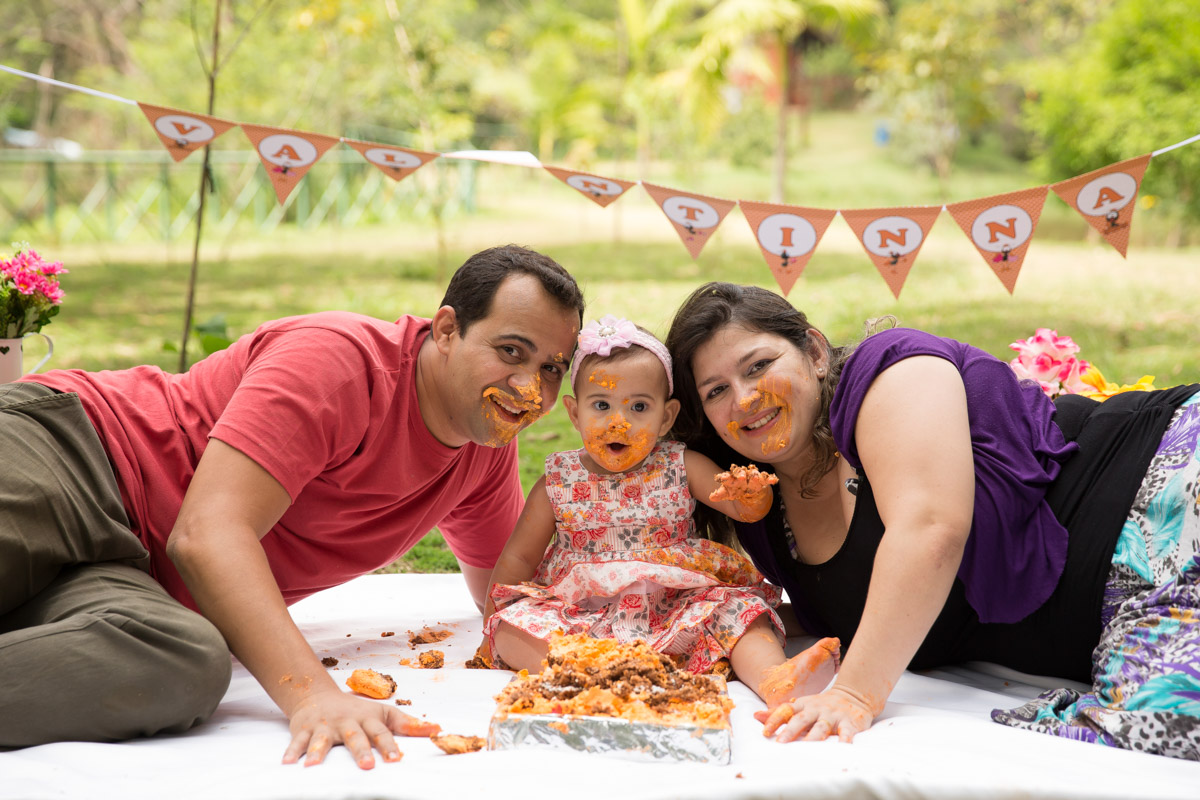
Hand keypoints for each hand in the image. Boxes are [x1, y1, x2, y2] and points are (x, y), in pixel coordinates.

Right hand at [282, 687, 440, 768]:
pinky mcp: (304, 729)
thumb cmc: (356, 709)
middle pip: (355, 736)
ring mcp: (324, 725)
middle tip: (367, 766)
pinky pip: (297, 741)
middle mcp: (346, 721)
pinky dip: (292, 751)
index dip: (390, 745)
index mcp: (367, 718)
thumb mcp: (383, 713)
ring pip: (321, 738)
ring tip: (314, 765)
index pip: (381, 732)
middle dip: (360, 751)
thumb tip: (438, 730)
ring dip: (318, 751)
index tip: (398, 760)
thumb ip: (408, 724)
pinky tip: (287, 763)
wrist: (318, 695)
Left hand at [709, 463, 777, 504]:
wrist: (748, 490)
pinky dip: (770, 479)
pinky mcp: (762, 481)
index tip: (722, 478)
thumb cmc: (736, 490)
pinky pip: (766, 479)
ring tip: (756, 478)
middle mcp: (743, 476)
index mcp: (732, 478)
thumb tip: (711, 497)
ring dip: (755, 476)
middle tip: (740, 477)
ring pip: (754, 475)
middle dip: (740, 475)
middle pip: (741, 474)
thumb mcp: (727, 493)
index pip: (728, 478)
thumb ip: (720, 494)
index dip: (726, 478)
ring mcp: (752, 478)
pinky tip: (774, 480)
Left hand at [754, 685, 877, 742]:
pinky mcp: (849, 723)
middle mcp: (816, 709)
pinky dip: (844, 741)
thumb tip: (756, 716)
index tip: (764, 732)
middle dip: (790, 731)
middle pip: (802, 719)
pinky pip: (846, 733)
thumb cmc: (821, 705)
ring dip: (813, 737)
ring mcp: (833, 716)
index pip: (785, 711)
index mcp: (803, 705)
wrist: (853, 696)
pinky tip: (841, 749)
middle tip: (780, 743)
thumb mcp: (800, 705)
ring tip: (806, 747)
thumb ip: (779, 713)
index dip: (774, 720)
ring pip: (821, 726)